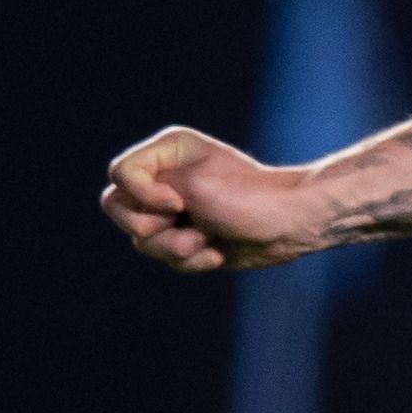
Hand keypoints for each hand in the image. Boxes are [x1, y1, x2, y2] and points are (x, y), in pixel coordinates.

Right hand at [102, 126, 328, 271]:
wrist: (292, 226)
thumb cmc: (249, 198)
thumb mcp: (194, 186)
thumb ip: (147, 192)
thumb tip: (129, 219)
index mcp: (166, 152)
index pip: (119, 173)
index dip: (142, 195)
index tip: (178, 202)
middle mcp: (164, 178)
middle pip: (119, 209)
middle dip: (153, 227)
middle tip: (188, 221)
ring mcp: (173, 210)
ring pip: (142, 240)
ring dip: (177, 248)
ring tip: (209, 241)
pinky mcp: (185, 237)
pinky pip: (165, 257)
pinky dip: (191, 261)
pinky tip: (217, 253)